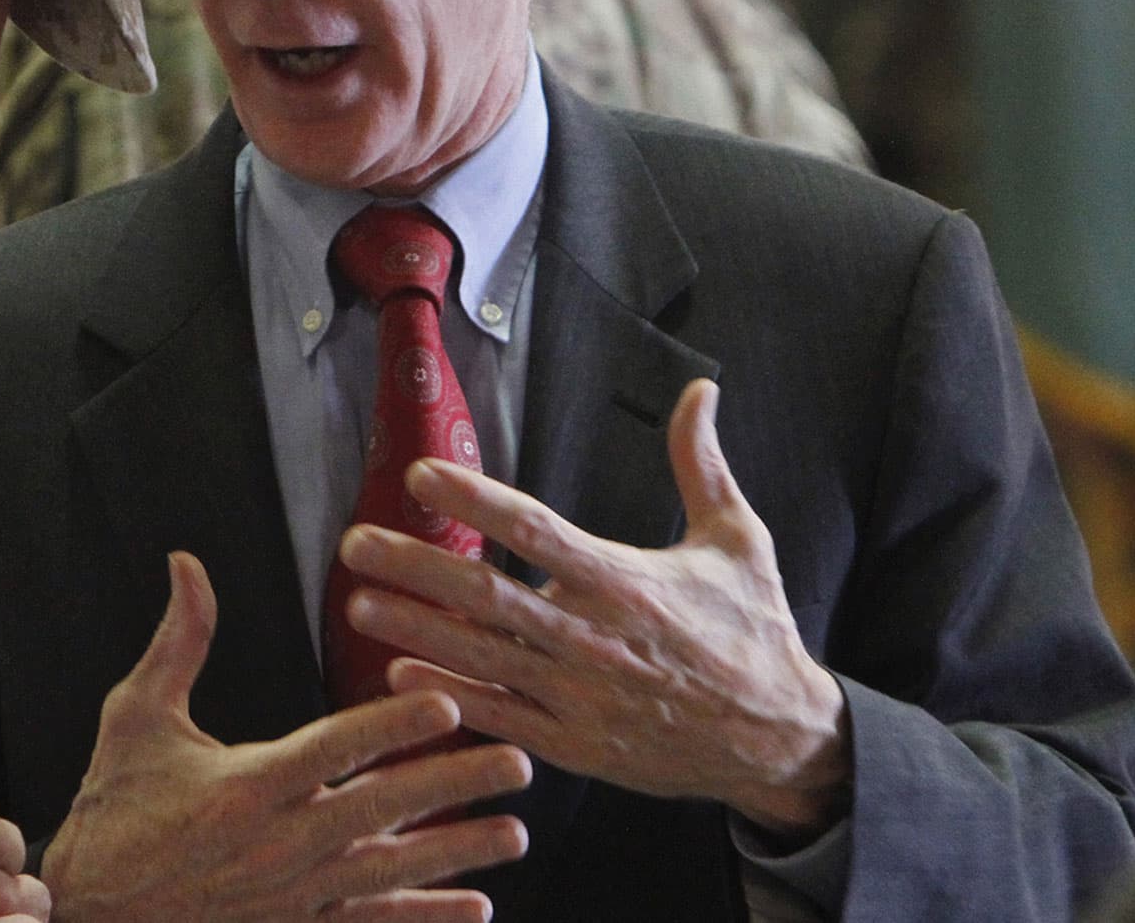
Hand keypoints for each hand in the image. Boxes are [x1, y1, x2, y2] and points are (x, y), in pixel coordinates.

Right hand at [42, 552, 531, 922]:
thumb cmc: (112, 810)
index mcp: (245, 784)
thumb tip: (187, 564)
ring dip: (458, 853)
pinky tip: (475, 908)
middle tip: (518, 762)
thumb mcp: (134, 718)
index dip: (395, 727)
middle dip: (456, 785)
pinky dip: (424, 918)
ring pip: (390, 873)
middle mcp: (278, 843)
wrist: (86, 913)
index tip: (451, 705)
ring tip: (516, 834)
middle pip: (384, 809)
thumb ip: (178, 642)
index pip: (336, 748)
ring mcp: (290, 896)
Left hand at [335, 380, 850, 835]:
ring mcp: (579, 696)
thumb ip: (703, 463)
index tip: (421, 475)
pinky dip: (450, 694)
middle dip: (414, 567)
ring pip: (481, 657)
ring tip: (357, 604)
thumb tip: (702, 390)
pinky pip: (500, 716)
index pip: (534, 530)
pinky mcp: (575, 743)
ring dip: (414, 629)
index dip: (474, 501)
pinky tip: (399, 673)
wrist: (780, 738)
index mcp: (624, 580)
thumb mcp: (739, 540)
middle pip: (486, 595)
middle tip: (354, 544)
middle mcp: (593, 637)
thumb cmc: (755, 632)